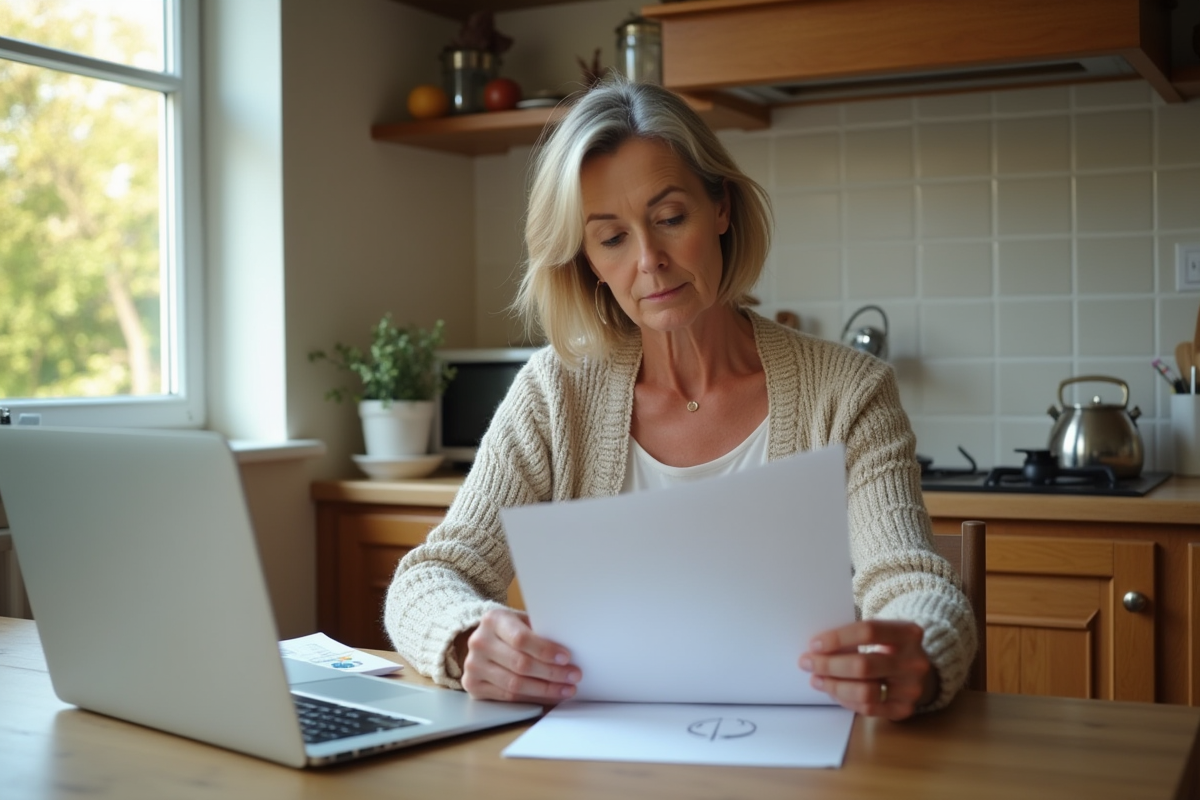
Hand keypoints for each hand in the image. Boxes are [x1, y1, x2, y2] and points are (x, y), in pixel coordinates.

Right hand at [456, 608, 580, 703]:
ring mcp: (473, 665)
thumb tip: (570, 651)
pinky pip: (508, 697)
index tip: (566, 657)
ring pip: (515, 685)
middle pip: (520, 664)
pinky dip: (533, 698)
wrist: (485, 639)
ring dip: (545, 689)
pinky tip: (549, 695)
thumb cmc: (512, 629)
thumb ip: (540, 631)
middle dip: (552, 673)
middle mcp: (479, 642)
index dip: (545, 651)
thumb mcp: (523, 621)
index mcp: (493, 620)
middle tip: (573, 676)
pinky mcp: (473, 685)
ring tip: (566, 689)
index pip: (521, 639)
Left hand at [799, 620, 936, 720]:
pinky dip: (846, 700)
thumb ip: (856, 636)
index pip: (868, 631)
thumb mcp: (883, 632)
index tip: (814, 644)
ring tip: (817, 679)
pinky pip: (868, 709)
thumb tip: (816, 648)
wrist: (922, 671)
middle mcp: (914, 661)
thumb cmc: (890, 646)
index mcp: (908, 633)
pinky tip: (833, 691)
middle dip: (828, 665)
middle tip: (807, 663)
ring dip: (834, 686)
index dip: (837, 638)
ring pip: (865, 691)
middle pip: (863, 665)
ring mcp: (912, 688)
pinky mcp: (905, 708)